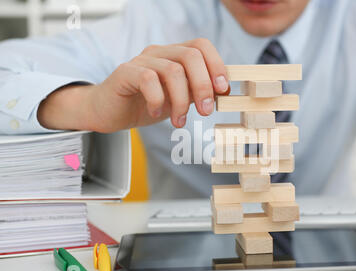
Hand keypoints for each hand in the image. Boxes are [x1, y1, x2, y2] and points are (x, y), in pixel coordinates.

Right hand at [38, 38, 228, 132]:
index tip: (223, 91)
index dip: (217, 65)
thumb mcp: (180, 99)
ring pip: (172, 71)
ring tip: (179, 121)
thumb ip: (197, 92)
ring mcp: (142, 60)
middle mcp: (160, 52)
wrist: (111, 112)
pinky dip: (157, 100)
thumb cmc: (148, 104)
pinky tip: (156, 113)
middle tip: (205, 111)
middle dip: (203, 86)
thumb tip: (224, 91)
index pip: (201, 46)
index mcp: (175, 55)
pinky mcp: (125, 72)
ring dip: (181, 100)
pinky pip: (148, 80)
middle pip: (190, 55)